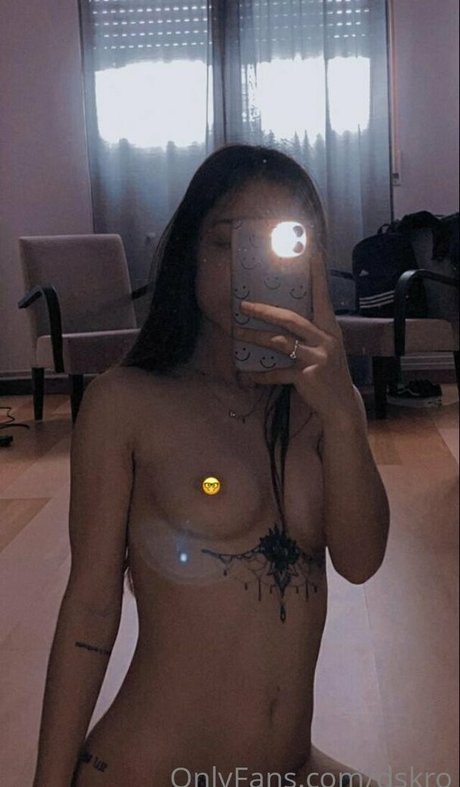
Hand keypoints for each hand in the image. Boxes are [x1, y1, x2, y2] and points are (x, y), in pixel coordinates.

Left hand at [233, 252, 356, 423]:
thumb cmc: (329, 374)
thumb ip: (310, 334)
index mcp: (330, 329)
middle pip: (290, 318)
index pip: (322, 296)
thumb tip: (283, 319)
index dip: (316, 274)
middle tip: (243, 305)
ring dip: (255, 338)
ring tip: (236, 334)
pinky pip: (277, 372)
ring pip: (279, 342)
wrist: (341, 405)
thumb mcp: (326, 349)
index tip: (311, 251)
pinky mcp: (306, 376)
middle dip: (264, 310)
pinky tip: (246, 376)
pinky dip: (260, 374)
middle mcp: (325, 339)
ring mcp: (317, 358)